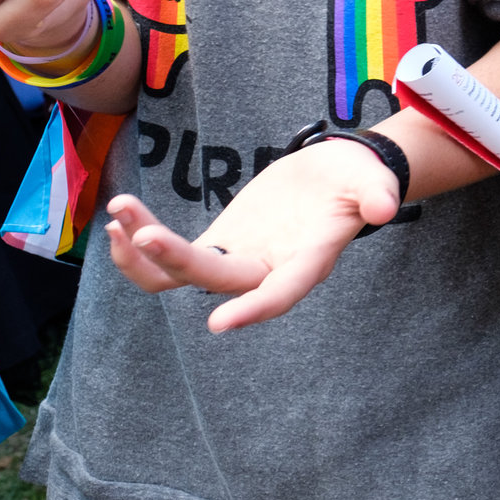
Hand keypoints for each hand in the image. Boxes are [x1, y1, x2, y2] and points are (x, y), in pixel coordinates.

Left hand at [102, 139, 398, 331]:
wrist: (337, 175)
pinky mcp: (218, 242)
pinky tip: (117, 219)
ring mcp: (237, 259)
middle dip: (177, 261)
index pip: (281, 292)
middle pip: (217, 280)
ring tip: (117, 218)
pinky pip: (169, 260)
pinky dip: (139, 248)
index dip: (253, 309)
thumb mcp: (372, 181)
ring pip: (181, 277)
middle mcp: (267, 270)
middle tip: (142, 234)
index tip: (219, 323)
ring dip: (143, 257)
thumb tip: (383, 209)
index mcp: (308, 260)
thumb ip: (376, 195)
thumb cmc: (357, 179)